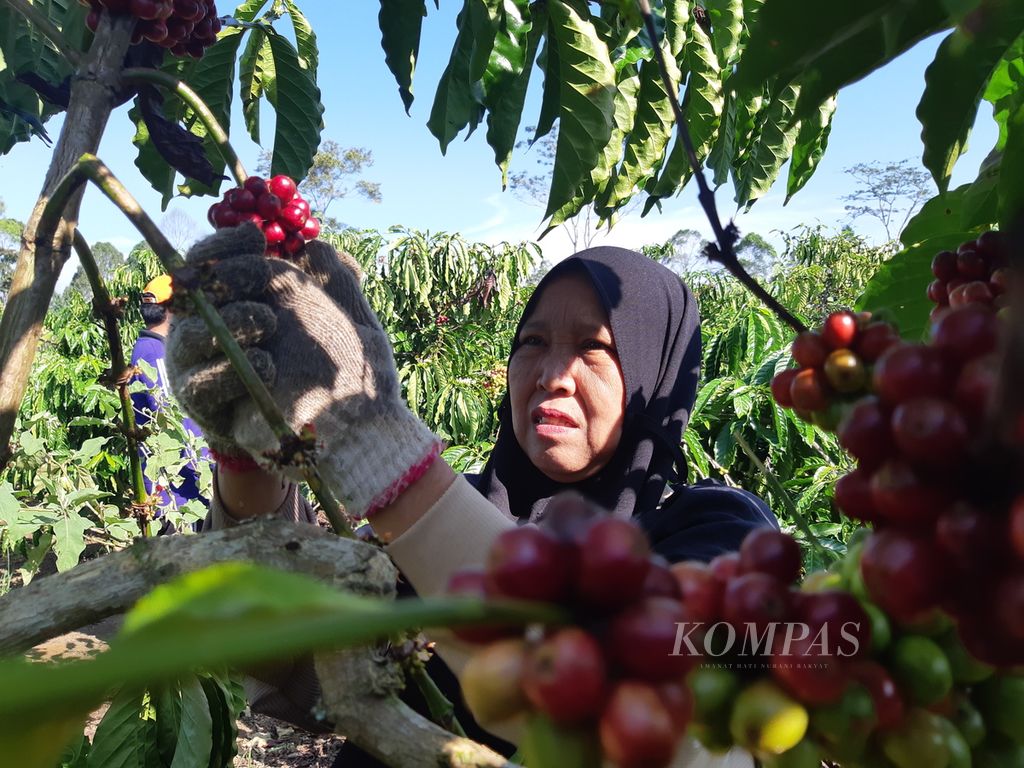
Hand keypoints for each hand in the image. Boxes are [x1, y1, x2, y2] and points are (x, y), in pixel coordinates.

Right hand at [165, 223, 440, 518]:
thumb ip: (336, 281)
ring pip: (190, 334)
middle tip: (263, 277)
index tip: (256, 238)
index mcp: (247, 303)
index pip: (216, 260)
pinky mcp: (208, 406)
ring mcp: (208, 368)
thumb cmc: (349, 375)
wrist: (352, 437)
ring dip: (231, 321)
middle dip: (229, 276)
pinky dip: (232, 369)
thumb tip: (317, 245)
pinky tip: (269, 366)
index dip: (228, 244)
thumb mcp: (351, 320)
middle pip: (192, 290)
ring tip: (268, 324)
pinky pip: (201, 382)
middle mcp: (219, 330)